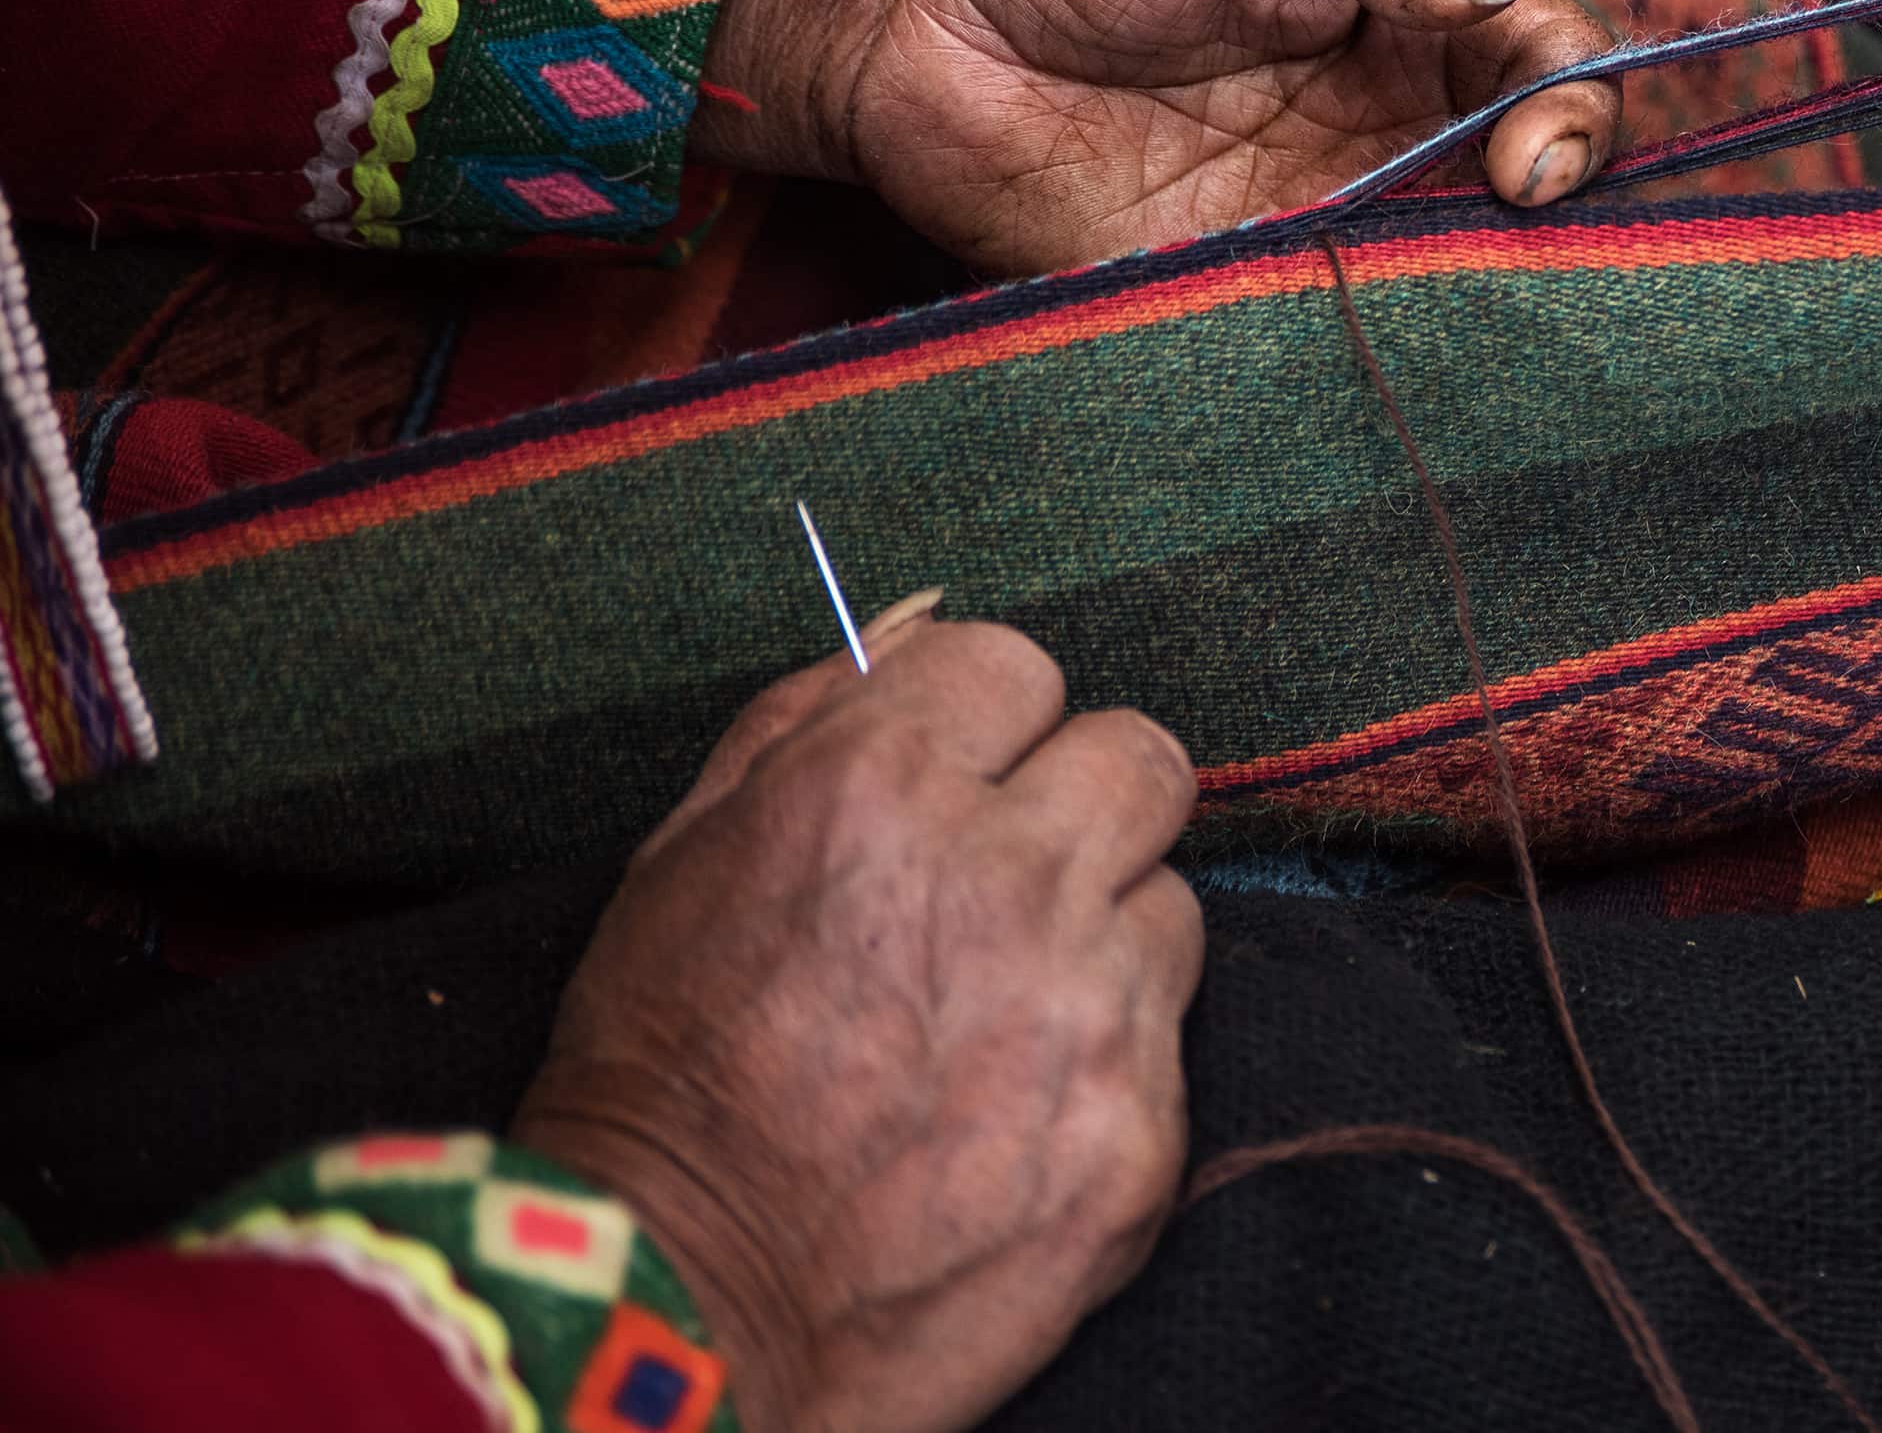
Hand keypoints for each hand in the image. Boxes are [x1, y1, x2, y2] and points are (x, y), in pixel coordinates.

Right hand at [513, 613, 1203, 1431]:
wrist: (680, 1306)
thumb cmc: (660, 1073)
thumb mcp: (684, 856)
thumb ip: (809, 716)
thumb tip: (917, 624)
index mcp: (880, 791)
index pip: (1018, 664)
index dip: (985, 724)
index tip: (960, 777)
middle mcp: (1005, 881)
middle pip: (1143, 757)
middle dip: (1085, 801)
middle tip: (1017, 876)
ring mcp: (1087, 1010)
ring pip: (1171, 900)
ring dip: (1102, 937)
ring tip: (999, 1013)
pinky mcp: (1140, 1130)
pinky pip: (1171, 1041)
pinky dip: (1105, 1065)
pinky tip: (1011, 1109)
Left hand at [697, 0, 1620, 274]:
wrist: (903, 4)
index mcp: (1401, 0)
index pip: (1540, 52)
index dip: (1573, 92)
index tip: (1537, 137)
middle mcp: (1381, 116)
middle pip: (1526, 172)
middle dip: (1557, 194)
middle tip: (1519, 203)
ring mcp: (1314, 211)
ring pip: (1449, 263)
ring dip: (1483, 278)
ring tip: (1467, 279)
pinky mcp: (1235, 292)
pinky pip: (1333, 328)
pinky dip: (1375, 338)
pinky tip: (1383, 331)